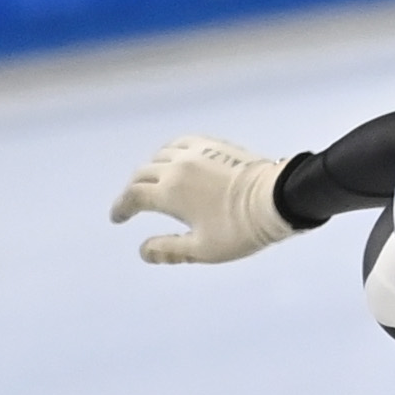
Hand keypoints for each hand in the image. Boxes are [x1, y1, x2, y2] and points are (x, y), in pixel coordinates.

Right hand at [109, 135, 295, 263]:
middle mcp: (177, 168)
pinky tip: (177, 160)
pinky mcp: (215, 145)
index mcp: (169, 193)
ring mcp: (196, 153)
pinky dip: (171, 152)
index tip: (118, 218)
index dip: (121, 208)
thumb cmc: (240, 230)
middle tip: (134, 204)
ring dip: (152, 169)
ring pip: (160, 155)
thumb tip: (143, 251)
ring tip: (155, 182)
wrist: (276, 200)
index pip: (133, 197)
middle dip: (134, 190)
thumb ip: (170, 250)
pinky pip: (182, 142)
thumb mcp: (203, 249)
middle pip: (142, 174)